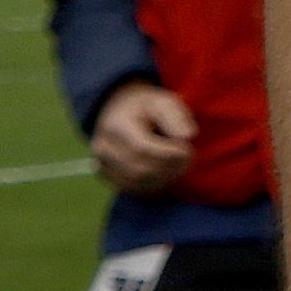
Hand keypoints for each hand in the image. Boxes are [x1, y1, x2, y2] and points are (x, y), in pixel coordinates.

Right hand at [91, 80, 200, 195]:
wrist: (120, 111)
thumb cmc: (146, 107)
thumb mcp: (163, 102)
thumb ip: (175, 117)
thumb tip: (188, 135)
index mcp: (115, 125)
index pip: (141, 148)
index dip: (167, 153)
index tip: (187, 148)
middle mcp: (103, 148)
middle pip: (139, 168)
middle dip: (169, 166)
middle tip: (188, 156)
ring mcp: (102, 164)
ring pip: (137, 182)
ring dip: (164, 177)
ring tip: (181, 163)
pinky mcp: (108, 177)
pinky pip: (134, 189)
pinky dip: (155, 184)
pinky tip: (169, 172)